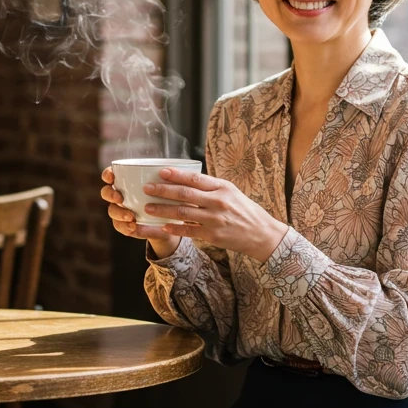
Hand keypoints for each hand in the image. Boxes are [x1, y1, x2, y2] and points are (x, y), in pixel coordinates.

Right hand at [100, 168, 180, 257]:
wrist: (169, 223)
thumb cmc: (166, 199)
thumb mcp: (166, 188)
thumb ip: (163, 180)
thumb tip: (167, 170)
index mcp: (126, 182)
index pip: (111, 175)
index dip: (108, 175)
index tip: (112, 177)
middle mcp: (120, 195)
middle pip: (106, 192)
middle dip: (110, 194)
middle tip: (120, 198)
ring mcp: (121, 211)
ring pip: (112, 210)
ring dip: (119, 213)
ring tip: (131, 216)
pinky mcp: (125, 225)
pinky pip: (120, 226)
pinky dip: (125, 226)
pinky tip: (133, 226)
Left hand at [139, 167, 289, 262]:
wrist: (261, 233)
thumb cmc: (244, 210)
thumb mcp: (231, 192)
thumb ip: (211, 186)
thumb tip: (186, 179)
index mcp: (222, 187)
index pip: (195, 178)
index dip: (176, 175)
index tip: (160, 172)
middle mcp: (218, 202)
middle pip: (185, 194)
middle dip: (163, 191)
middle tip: (146, 189)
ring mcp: (214, 219)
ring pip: (182, 212)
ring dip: (163, 210)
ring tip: (148, 207)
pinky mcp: (212, 235)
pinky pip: (188, 231)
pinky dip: (174, 228)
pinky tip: (163, 227)